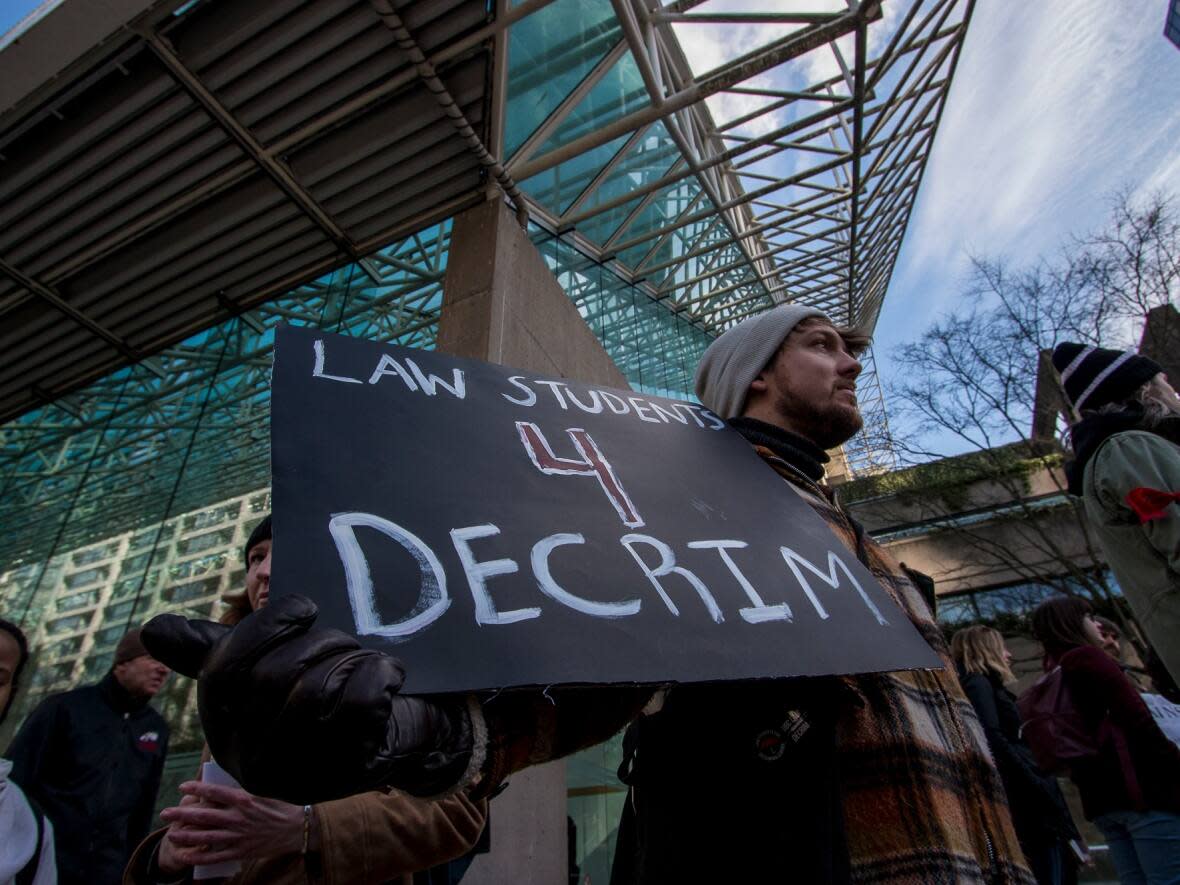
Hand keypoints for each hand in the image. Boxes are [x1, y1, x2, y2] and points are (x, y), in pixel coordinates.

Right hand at [143, 595, 473, 802]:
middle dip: (320, 642)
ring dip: (351, 658)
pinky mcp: (347, 776)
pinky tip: (387, 678)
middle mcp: (251, 761)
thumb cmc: (329, 690)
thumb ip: (217, 649)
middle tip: (345, 641)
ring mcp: (298, 775)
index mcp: (225, 726)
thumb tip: (151, 630)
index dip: (265, 626)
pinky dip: (380, 675)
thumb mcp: (270, 666)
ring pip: (315, 692)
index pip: (223, 671)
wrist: (399, 732)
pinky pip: (359, 705)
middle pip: (273, 678)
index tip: (305, 609)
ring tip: (364, 660)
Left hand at [157, 781, 309, 868]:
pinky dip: (198, 857)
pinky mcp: (240, 851)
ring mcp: (238, 836)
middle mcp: (237, 817)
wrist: (296, 829)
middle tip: (165, 813)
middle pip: (203, 815)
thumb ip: (242, 790)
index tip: (183, 786)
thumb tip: (223, 784)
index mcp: (243, 799)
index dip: (196, 788)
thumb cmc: (280, 807)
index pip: (214, 792)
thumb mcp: (262, 792)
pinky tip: (185, 855)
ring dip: (185, 836)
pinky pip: (214, 856)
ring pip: (205, 837)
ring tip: (171, 834)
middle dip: (181, 814)